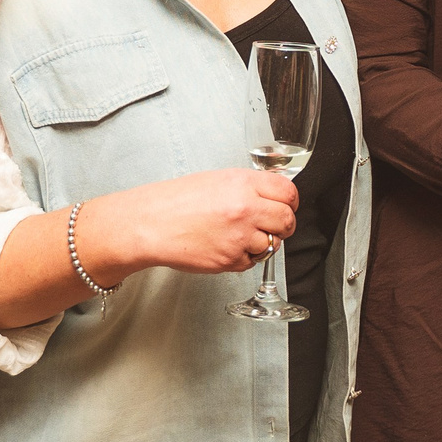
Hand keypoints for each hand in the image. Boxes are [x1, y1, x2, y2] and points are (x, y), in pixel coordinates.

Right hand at [94, 167, 299, 278]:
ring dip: (263, 242)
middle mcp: (246, 209)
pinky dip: (244, 257)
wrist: (150, 223)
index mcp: (243, 184)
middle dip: (284, 224)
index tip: (287, 205)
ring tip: (241, 236)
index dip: (291, 201)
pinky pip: (252, 261)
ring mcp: (239, 236)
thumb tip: (273, 195)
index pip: (288, 192)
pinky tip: (227, 246)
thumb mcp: (218, 180)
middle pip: (287, 220)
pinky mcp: (230, 259)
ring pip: (272, 244)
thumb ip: (249, 186)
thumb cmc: (177, 200)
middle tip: (273, 225)